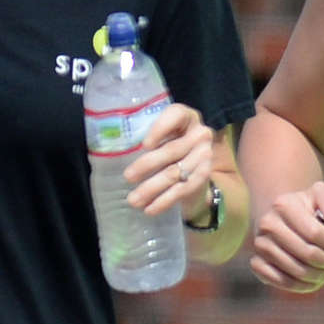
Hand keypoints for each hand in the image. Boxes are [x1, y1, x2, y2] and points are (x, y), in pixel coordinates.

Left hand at [128, 102, 214, 219]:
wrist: (195, 169)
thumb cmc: (169, 147)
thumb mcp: (161, 136)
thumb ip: (148, 139)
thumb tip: (118, 152)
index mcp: (186, 117)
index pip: (176, 115)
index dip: (161, 128)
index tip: (145, 145)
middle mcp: (199, 133)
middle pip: (172, 150)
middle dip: (147, 165)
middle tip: (127, 177)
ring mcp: (204, 155)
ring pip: (174, 173)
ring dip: (151, 188)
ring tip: (133, 200)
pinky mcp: (204, 176)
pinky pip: (182, 190)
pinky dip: (164, 201)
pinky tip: (150, 209)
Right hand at [250, 180, 323, 293]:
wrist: (281, 219)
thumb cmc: (307, 208)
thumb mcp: (321, 195)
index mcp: (283, 205)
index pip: (315, 233)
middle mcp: (267, 225)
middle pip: (308, 254)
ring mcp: (260, 245)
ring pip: (297, 271)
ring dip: (319, 275)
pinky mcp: (257, 264)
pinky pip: (283, 282)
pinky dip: (303, 286)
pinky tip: (312, 279)